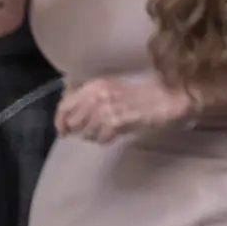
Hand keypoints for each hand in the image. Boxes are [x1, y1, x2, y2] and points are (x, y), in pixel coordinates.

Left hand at [56, 78, 195, 144]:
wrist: (166, 99)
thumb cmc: (141, 96)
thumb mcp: (111, 91)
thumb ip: (91, 100)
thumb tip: (70, 117)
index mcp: (94, 86)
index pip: (64, 105)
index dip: (60, 121)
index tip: (63, 132)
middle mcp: (97, 95)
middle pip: (73, 121)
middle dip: (79, 130)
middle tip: (91, 133)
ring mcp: (105, 108)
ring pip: (85, 133)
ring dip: (94, 136)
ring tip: (108, 132)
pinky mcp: (115, 122)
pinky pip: (100, 139)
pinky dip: (106, 140)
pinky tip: (115, 134)